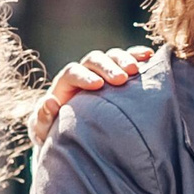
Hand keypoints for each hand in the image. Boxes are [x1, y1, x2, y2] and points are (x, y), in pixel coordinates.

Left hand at [30, 45, 151, 144]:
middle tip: (121, 79)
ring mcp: (103, 73)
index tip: (98, 86)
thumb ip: (43, 118)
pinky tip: (150, 56)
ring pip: (112, 56)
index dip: (84, 76)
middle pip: (94, 60)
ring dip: (125, 59)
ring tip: (136, 71)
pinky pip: (129, 60)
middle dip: (108, 67)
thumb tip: (51, 101)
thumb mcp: (44, 131)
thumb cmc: (56, 134)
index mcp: (65, 85)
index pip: (72, 72)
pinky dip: (138, 56)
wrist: (73, 137)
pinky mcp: (119, 76)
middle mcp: (84, 74)